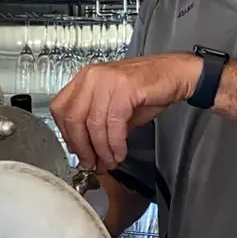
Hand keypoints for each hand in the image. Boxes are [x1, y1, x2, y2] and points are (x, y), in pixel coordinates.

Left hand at [48, 53, 197, 172]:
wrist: (176, 74)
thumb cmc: (148, 88)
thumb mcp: (115, 105)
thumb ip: (98, 124)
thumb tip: (87, 152)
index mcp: (85, 78)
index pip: (60, 109)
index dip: (67, 135)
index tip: (78, 152)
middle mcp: (92, 76)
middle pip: (73, 118)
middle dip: (82, 147)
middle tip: (92, 163)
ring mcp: (108, 80)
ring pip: (93, 124)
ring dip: (101, 149)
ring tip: (110, 162)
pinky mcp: (125, 88)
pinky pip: (113, 124)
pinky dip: (115, 144)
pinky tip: (120, 152)